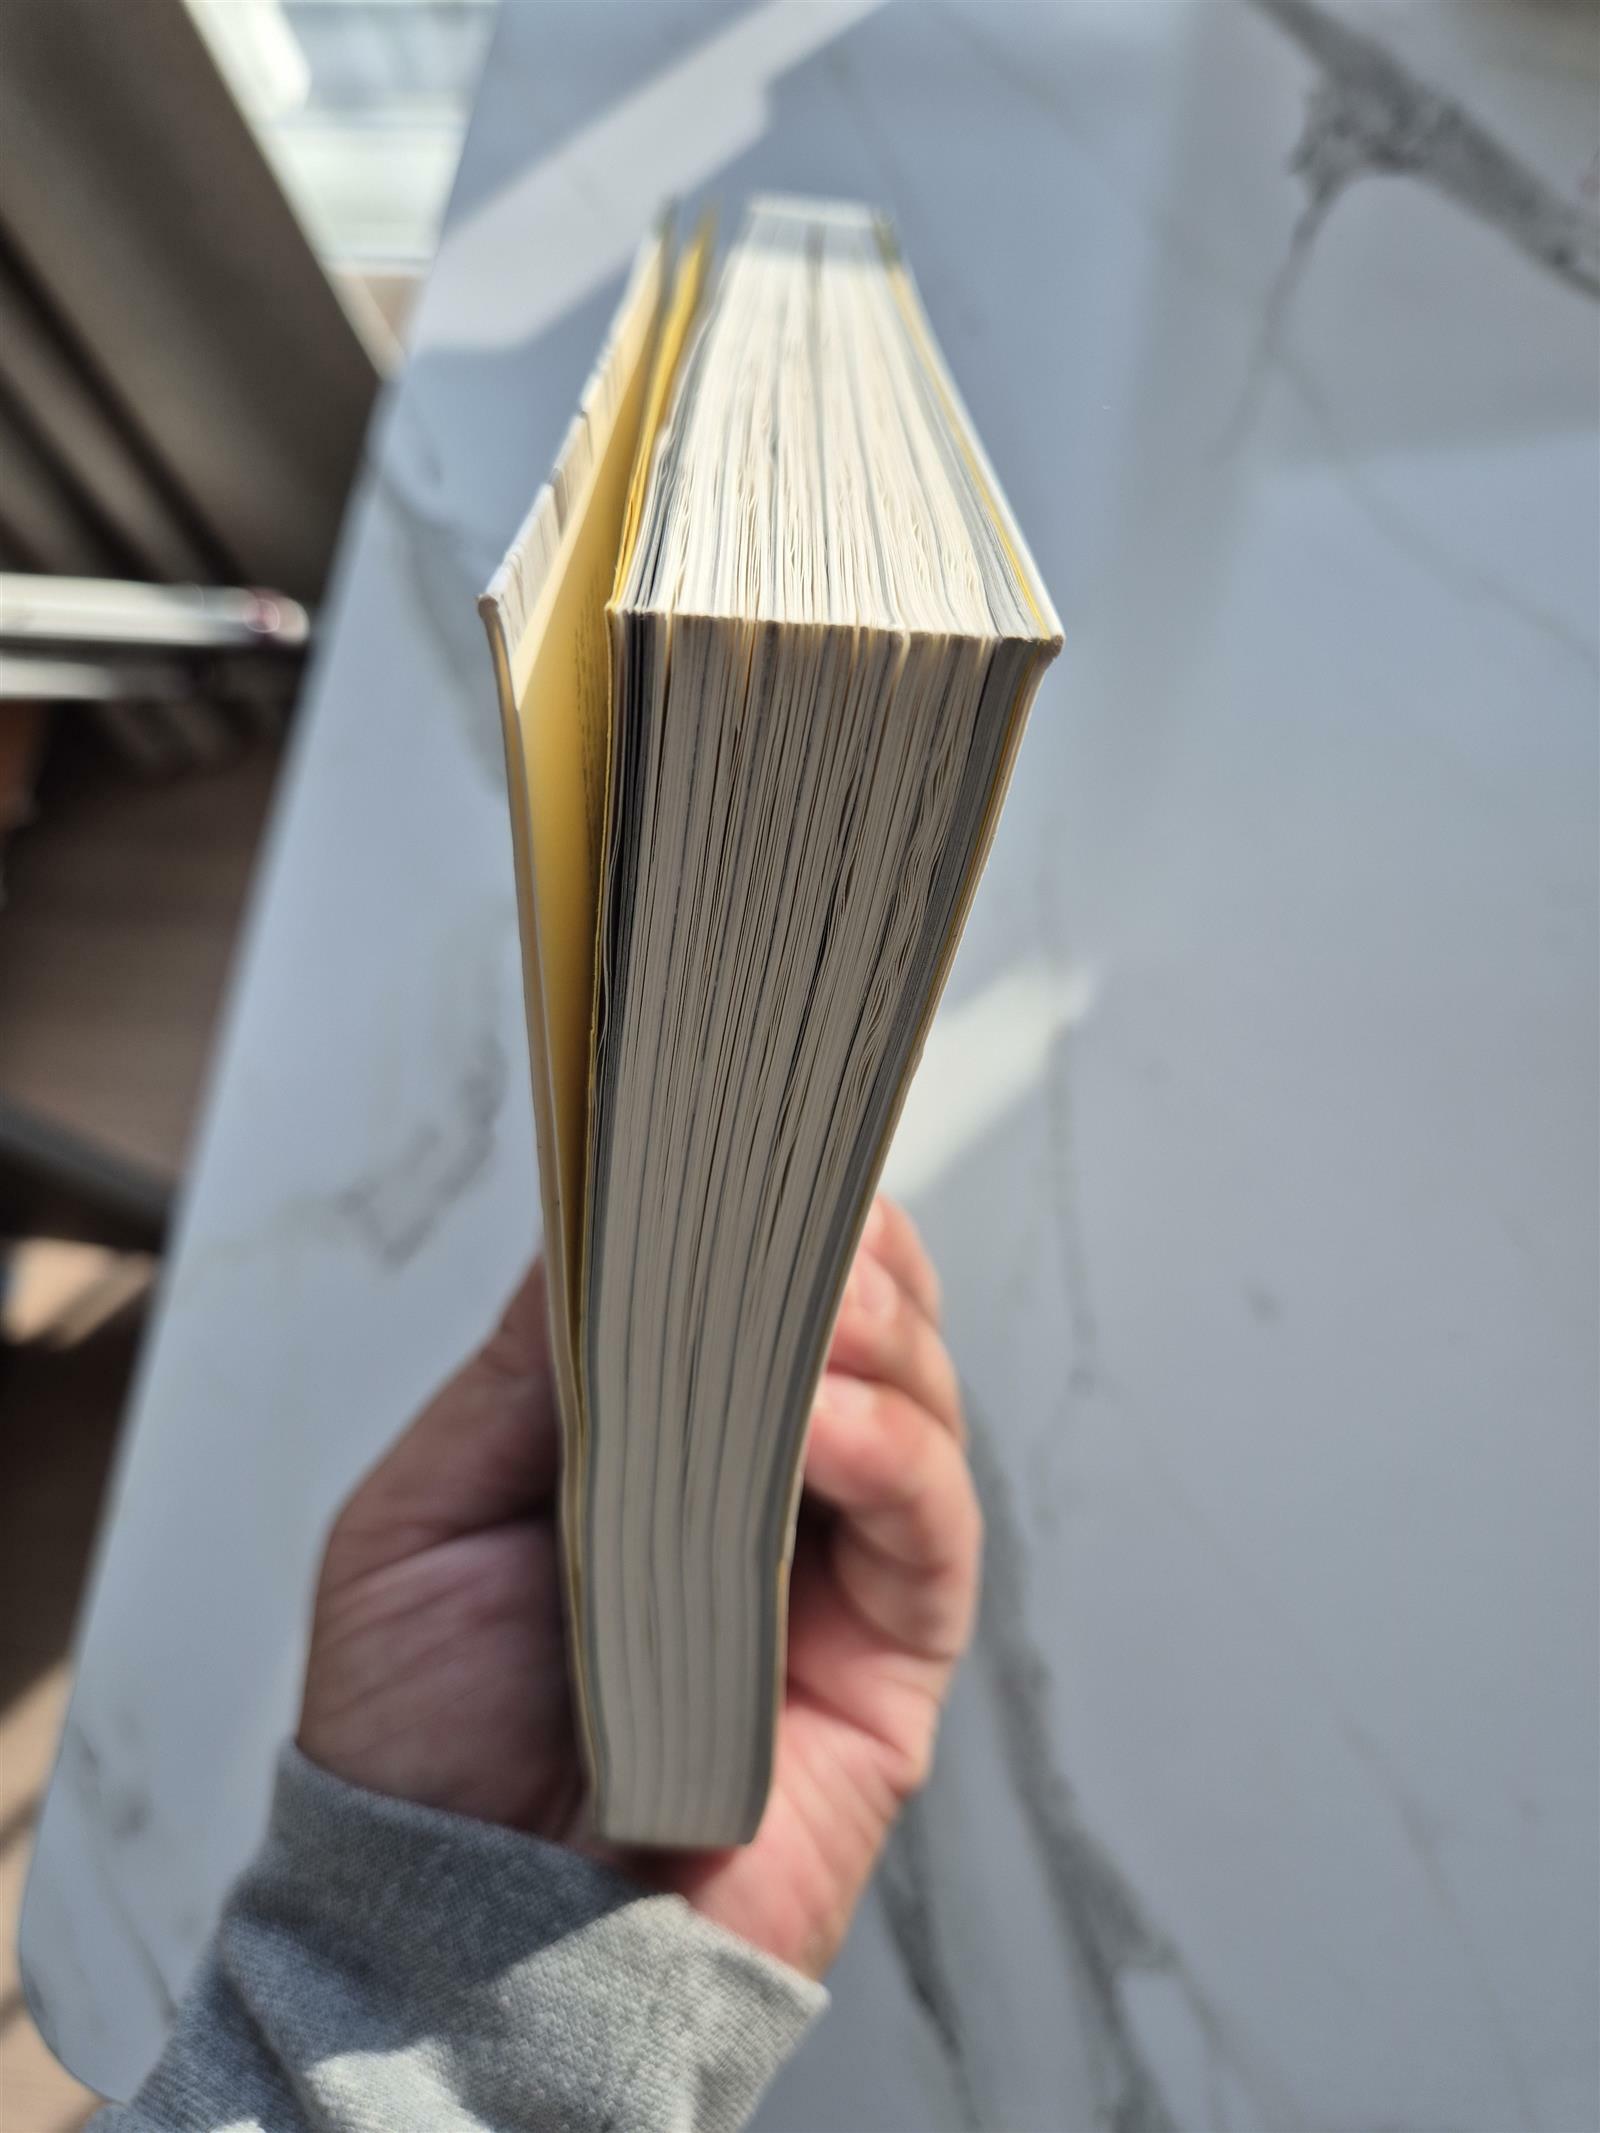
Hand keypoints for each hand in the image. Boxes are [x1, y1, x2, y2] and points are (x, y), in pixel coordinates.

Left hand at [298, 1197, 979, 1979]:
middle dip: (832, 1249)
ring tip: (806, 1297)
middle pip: (860, 1330)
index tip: (743, 1144)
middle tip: (784, 1203)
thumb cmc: (423, 1742)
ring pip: (919, 1402)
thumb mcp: (428, 1514)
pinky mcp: (892, 1664)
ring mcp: (838, 1575)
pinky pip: (932, 1530)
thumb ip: (526, 1375)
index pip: (755, 1302)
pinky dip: (893, 1454)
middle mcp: (769, 1498)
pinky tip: (830, 1422)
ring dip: (870, 1330)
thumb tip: (594, 1227)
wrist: (453, 1944)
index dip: (765, 1217)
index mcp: (666, 1449)